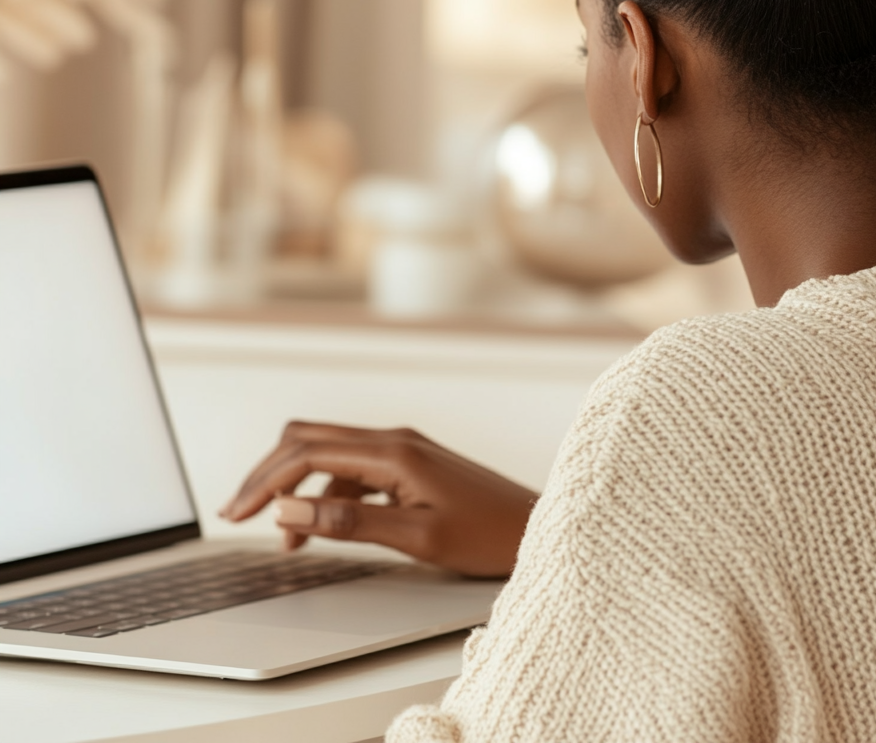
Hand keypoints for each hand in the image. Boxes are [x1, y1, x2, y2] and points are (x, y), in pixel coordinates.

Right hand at [219, 422, 537, 576]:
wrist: (536, 528)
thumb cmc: (487, 536)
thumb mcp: (416, 537)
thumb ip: (349, 521)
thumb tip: (289, 508)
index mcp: (392, 451)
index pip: (307, 451)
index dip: (265, 481)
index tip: (236, 514)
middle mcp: (393, 439)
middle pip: (309, 439)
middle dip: (268, 473)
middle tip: (236, 513)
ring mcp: (401, 449)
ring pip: (327, 453)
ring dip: (296, 487)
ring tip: (283, 538)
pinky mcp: (408, 464)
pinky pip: (351, 469)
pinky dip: (325, 493)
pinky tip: (320, 525)